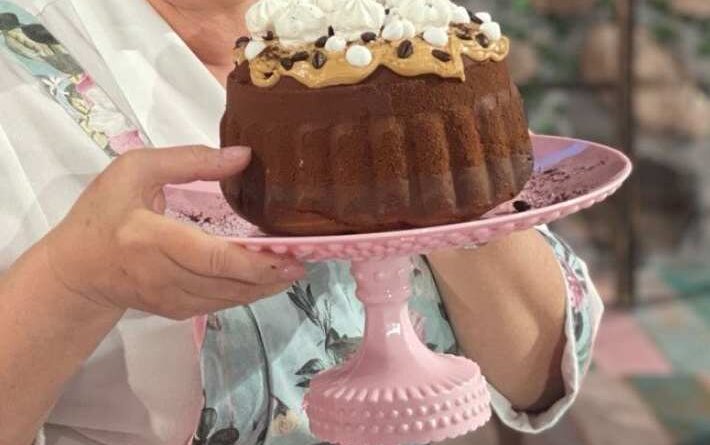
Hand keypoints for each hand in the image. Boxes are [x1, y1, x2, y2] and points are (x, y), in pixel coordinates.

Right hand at [41, 145, 304, 319]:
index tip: (289, 255)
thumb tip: (244, 156)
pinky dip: (244, 294)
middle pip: (227, 283)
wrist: (76, 270)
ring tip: (291, 269)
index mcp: (151, 239)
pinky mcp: (174, 312)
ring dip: (262, 287)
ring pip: (227, 299)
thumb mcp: (135, 171)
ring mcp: (169, 300)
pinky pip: (218, 305)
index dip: (254, 261)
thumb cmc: (103, 214)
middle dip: (269, 276)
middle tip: (303, 261)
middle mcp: (162, 276)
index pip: (211, 258)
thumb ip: (189, 160)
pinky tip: (264, 280)